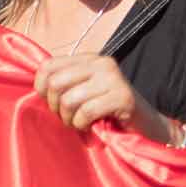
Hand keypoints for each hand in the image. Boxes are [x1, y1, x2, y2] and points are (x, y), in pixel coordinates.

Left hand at [33, 53, 178, 142]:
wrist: (148, 126)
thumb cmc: (109, 112)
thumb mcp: (84, 92)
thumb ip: (65, 84)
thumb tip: (37, 88)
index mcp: (88, 58)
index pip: (48, 65)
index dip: (42, 88)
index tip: (52, 104)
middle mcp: (100, 62)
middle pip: (56, 82)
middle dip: (55, 106)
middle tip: (66, 118)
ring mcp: (113, 78)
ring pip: (70, 99)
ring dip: (69, 119)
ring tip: (78, 124)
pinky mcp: (122, 97)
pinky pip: (86, 112)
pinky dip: (83, 124)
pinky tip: (90, 127)